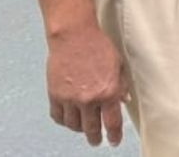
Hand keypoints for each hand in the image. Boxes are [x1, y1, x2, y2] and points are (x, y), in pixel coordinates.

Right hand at [46, 22, 127, 146]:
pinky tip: (69, 119)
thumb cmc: (99, 46)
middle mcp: (89, 99)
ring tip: (84, 128)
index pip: (112, 123)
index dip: (114, 135)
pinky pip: (58, 117)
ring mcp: (70, 98)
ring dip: (80, 129)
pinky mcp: (55, 95)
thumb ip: (121, 85)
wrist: (74, 36)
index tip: (114, 141)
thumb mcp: (118, 66)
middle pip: (92, 129)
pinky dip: (64, 121)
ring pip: (74, 125)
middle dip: (95, 138)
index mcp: (108, 92)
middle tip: (97, 141)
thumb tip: (123, 101)